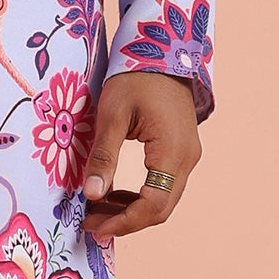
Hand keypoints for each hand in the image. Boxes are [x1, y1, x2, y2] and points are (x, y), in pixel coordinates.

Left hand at [81, 70, 201, 242]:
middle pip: (161, 208)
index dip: (124, 222)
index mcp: (172, 151)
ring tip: (97, 211)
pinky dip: (140, 196)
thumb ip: (104, 156)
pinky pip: (164, 186)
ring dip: (132, 210)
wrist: (162, 51)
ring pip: (164, 199)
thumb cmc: (135, 77)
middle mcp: (187, 159)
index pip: (154, 204)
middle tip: (90, 223)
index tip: (94, 227)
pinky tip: (114, 195)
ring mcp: (188, 155)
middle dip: (126, 221)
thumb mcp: (112, 115)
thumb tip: (90, 195)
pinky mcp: (181, 151)